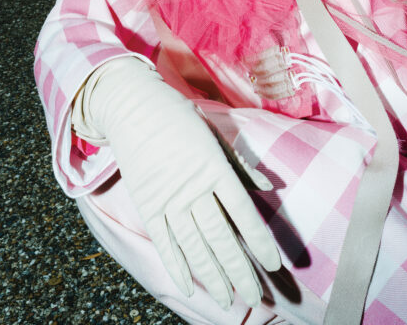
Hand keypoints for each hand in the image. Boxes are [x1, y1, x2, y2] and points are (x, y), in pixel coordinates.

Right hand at [74, 57, 279, 309]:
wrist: (132, 106)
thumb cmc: (178, 117)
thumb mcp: (213, 133)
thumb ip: (239, 163)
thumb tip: (268, 185)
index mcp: (214, 167)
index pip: (243, 212)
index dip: (259, 241)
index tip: (274, 264)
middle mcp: (193, 187)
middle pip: (221, 236)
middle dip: (240, 270)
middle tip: (255, 296)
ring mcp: (168, 198)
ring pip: (194, 246)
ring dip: (213, 275)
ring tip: (229, 300)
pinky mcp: (147, 203)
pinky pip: (164, 241)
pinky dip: (177, 265)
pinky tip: (189, 285)